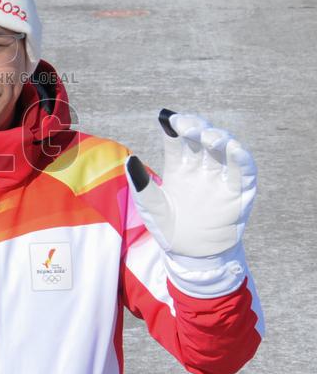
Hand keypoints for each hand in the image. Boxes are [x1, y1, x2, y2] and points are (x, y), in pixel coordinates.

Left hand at [126, 110, 256, 257]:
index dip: (176, 125)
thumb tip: (129, 159)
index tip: (167, 118)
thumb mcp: (150, 207)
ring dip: (219, 138)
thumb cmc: (168, 228)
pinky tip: (234, 148)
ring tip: (209, 137)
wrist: (190, 255)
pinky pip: (244, 171)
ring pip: (224, 149)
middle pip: (202, 137)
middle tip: (187, 126)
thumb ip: (141, 185)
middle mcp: (201, 166)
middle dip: (197, 127)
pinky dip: (242, 158)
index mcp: (179, 165)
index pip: (178, 138)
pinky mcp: (239, 191)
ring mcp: (220, 177)